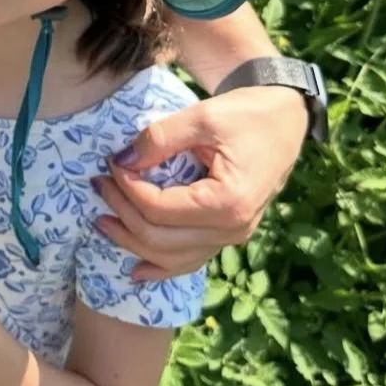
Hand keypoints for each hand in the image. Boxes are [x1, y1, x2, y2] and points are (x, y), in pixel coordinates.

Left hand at [93, 86, 307, 282]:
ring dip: (132, 242)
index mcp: (228, 202)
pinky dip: (160, 266)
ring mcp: (231, 237)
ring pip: (171, 258)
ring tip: (102, 220)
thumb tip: (120, 161)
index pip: (159, 208)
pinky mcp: (227, 234)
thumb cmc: (249, 115)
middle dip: (122, 214)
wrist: (285, 120)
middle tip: (99, 184)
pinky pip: (190, 260)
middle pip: (159, 239)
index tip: (110, 164)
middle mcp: (232, 229)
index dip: (127, 188)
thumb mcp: (202, 117)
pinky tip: (135, 269)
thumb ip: (159, 139)